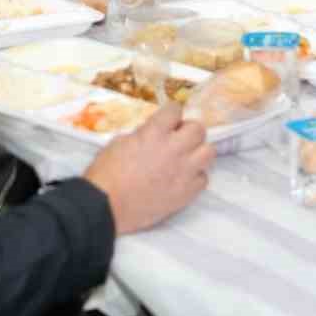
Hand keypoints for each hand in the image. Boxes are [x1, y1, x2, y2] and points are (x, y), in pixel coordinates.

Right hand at [83, 104, 212, 235]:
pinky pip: (203, 179)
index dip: (171, 113)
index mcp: (154, 133)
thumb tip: (152, 134)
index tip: (168, 120)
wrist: (107, 206)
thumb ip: (142, 134)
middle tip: (178, 138)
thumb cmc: (107, 173)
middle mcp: (174, 149)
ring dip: (197, 152)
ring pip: (209, 152)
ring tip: (185, 157)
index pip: (175, 109)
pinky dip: (195, 176)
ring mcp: (183, 172)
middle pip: (198, 129)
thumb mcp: (120, 141)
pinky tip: (182, 178)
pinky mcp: (186, 193)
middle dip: (188, 130)